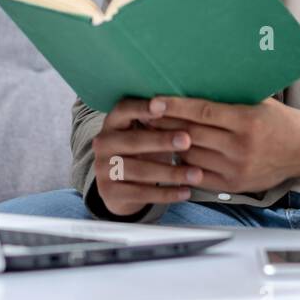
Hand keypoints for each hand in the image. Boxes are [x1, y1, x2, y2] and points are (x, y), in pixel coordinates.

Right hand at [92, 97, 203, 216]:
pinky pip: (141, 194)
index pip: (124, 109)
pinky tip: (186, 192)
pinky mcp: (109, 193)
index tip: (163, 105)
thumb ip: (160, 123)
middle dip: (162, 141)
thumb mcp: (147, 134)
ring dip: (171, 172)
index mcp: (112, 122)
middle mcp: (103, 144)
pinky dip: (166, 194)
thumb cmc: (142, 151)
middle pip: (133, 141)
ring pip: (139, 170)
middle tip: (187, 141)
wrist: (120, 188)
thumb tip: (188, 112)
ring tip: (196, 174)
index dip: (142, 107)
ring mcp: (102, 169)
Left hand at [148, 96, 299, 193]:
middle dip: (165, 124)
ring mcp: (235, 169)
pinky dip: (182, 164)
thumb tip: (192, 84)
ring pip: (191, 156)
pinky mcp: (233, 186)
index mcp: (246, 121)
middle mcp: (240, 147)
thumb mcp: (258, 102)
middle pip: (192, 134)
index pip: (202, 112)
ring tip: (151, 133)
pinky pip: (198, 176)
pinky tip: (169, 154)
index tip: (154, 101)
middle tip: (144, 114)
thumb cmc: (278, 121)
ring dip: (169, 145)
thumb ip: (228, 98)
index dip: (175, 107)